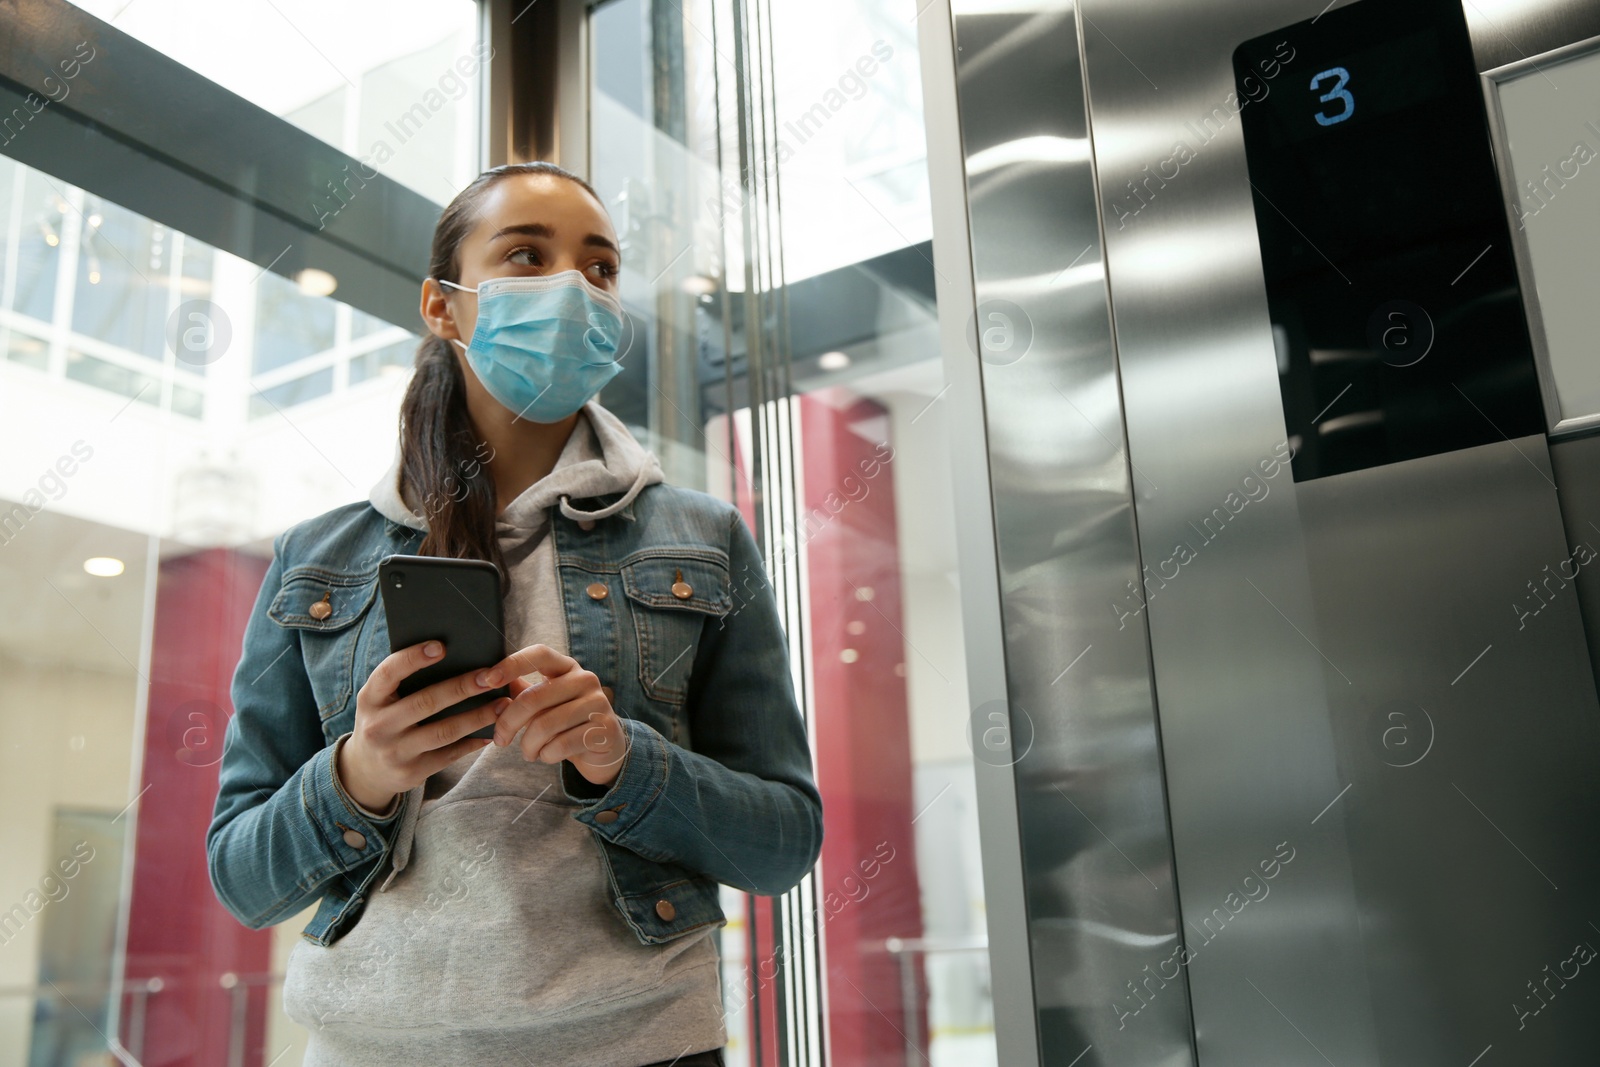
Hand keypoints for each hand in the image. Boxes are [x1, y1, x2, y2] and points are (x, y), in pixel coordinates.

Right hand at [338, 639, 502, 811]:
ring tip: (503, 704)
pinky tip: (492, 731)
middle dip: (462, 687)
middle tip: (490, 676)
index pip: (389, 673)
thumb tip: (453, 656)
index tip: (441, 646)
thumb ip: (404, 682)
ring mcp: (395, 752)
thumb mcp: (381, 701)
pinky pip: (449, 754)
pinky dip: (473, 742)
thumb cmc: (385, 721)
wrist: (367, 771)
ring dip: (477, 717)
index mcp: (370, 698)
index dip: (413, 658)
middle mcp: (378, 726)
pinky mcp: (411, 772)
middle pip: (426, 702)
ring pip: (444, 731)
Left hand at [478, 644, 626, 787]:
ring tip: (528, 753)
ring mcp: (597, 702)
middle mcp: (585, 679)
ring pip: (545, 725)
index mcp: (567, 667)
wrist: (605, 747)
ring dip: (528, 745)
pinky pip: (561, 745)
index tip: (486, 681)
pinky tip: (547, 756)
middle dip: (508, 723)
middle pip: (533, 697)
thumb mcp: (544, 704)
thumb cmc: (566, 722)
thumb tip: (486, 681)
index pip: (539, 654)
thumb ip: (521, 692)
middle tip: (500, 740)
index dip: (511, 665)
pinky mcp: (604, 729)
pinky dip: (546, 755)